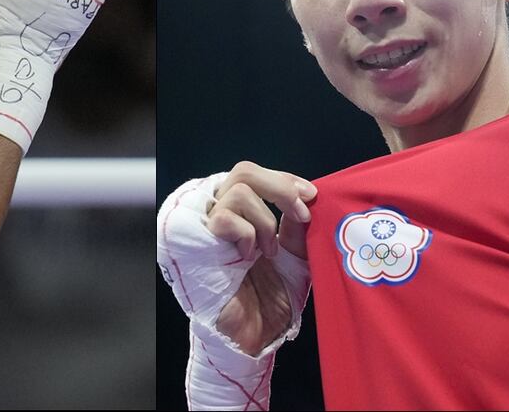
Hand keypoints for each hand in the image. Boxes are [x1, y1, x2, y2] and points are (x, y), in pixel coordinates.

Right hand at [207, 161, 316, 355]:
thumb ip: (297, 226)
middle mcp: (221, 215)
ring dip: (265, 221)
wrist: (255, 337)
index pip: (256, 176)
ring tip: (269, 250)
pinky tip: (250, 256)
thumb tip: (305, 196)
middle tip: (301, 211)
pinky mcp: (197, 244)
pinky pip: (223, 218)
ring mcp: (206, 228)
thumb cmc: (271, 302)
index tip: (311, 194)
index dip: (285, 179)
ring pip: (237, 192)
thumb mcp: (296, 256)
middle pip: (243, 172)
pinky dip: (247, 233)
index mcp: (242, 215)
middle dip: (279, 187)